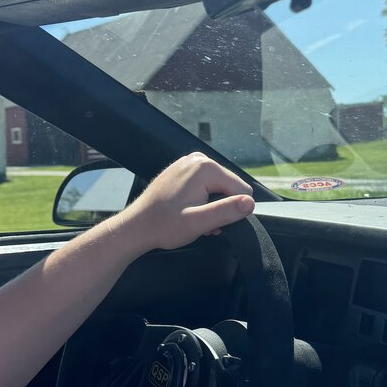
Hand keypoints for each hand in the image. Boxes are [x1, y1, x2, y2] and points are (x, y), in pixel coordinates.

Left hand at [117, 153, 253, 253]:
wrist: (136, 226)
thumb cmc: (164, 226)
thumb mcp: (198, 223)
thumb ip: (227, 211)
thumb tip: (251, 203)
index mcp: (205, 168)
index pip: (242, 190)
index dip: (232, 211)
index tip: (212, 223)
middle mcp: (199, 159)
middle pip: (230, 187)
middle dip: (221, 208)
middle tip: (201, 223)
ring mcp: (189, 163)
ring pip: (218, 188)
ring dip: (211, 207)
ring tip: (193, 219)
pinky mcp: (183, 170)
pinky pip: (205, 185)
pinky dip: (202, 200)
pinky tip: (189, 211)